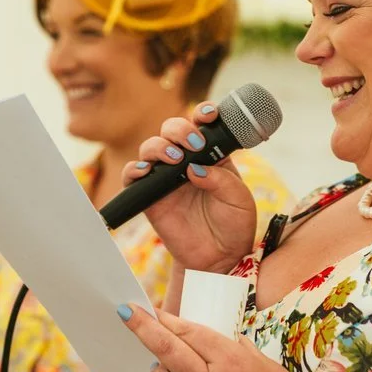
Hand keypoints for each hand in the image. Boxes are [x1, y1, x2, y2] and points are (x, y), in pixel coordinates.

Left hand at [119, 305, 325, 371]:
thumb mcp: (264, 364)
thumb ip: (236, 348)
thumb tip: (214, 338)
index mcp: (231, 361)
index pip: (190, 332)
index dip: (169, 319)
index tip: (152, 311)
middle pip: (167, 351)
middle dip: (143, 328)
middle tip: (128, 315)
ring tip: (166, 368)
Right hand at [123, 103, 255, 272]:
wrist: (220, 257)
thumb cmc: (233, 225)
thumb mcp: (238, 200)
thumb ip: (222, 181)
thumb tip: (195, 168)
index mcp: (212, 155)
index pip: (203, 126)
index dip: (203, 114)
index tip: (210, 115)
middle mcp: (187, 160)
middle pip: (172, 129)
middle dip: (180, 128)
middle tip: (194, 143)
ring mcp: (166, 177)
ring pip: (151, 147)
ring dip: (160, 146)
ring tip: (175, 158)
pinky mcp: (150, 196)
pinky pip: (133, 176)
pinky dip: (135, 169)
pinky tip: (146, 171)